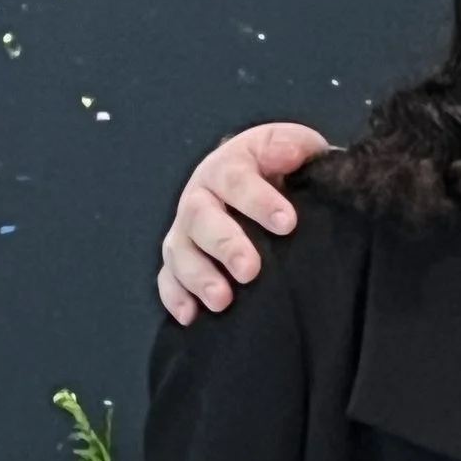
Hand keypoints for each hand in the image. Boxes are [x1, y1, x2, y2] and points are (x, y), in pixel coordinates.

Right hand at [158, 123, 330, 322]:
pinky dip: (175, 296)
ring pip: (179, 251)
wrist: (259, 177)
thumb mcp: (292, 145)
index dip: (259, 201)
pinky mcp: (178, 258)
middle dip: (225, 245)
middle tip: (250, 270)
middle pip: (201, 218)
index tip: (287, 223)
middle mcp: (200, 196)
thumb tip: (291, 154)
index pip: (237, 180)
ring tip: (222, 300)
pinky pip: (168, 277)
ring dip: (198, 276)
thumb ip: (293, 147)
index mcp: (227, 165)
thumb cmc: (280, 165)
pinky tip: (190, 315)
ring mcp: (185, 229)